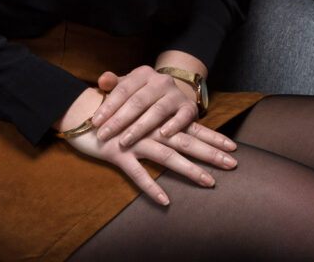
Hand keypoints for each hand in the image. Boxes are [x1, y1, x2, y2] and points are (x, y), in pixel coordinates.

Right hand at [65, 111, 236, 205]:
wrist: (80, 113)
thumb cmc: (110, 114)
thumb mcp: (134, 113)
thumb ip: (154, 118)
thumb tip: (176, 128)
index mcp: (155, 118)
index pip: (189, 127)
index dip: (211, 136)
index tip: (233, 146)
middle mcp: (149, 128)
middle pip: (185, 141)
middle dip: (210, 153)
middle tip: (233, 163)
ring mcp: (134, 141)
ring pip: (167, 156)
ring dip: (189, 170)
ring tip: (210, 182)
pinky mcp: (118, 154)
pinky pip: (137, 173)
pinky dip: (151, 187)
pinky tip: (166, 201)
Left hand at [92, 64, 200, 145]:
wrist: (176, 96)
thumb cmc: (144, 95)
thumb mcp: (129, 86)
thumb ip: (114, 84)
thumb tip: (102, 80)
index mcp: (143, 74)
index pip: (122, 90)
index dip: (108, 106)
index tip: (95, 123)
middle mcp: (160, 81)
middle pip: (137, 101)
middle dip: (119, 120)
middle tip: (103, 136)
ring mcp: (176, 93)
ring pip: (157, 110)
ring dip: (140, 127)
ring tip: (124, 141)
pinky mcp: (189, 108)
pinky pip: (182, 117)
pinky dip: (174, 125)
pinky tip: (163, 135)